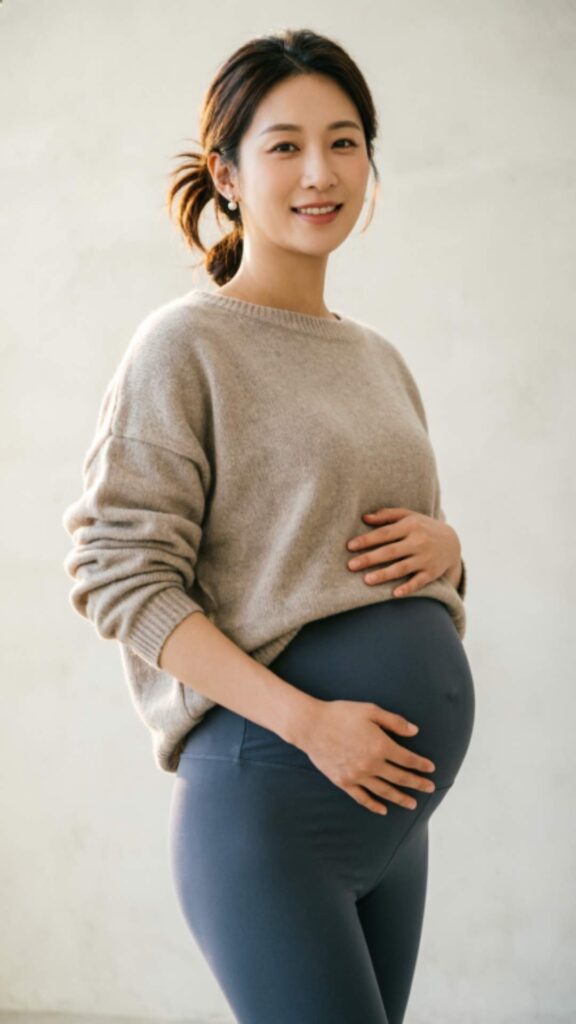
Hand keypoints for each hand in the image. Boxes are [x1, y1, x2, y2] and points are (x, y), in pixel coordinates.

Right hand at [301, 700, 436, 815]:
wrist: (311, 726)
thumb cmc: (341, 714)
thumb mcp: (370, 710)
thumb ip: (394, 722)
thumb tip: (414, 731)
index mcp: (380, 746)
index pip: (407, 759)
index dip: (421, 764)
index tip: (430, 769)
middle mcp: (372, 764)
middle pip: (400, 777)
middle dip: (417, 783)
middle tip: (430, 788)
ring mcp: (357, 776)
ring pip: (384, 791)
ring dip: (400, 798)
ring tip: (412, 804)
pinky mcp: (344, 782)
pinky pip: (362, 798)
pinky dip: (374, 805)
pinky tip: (383, 809)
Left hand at [346, 506, 460, 597]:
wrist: (452, 542)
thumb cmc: (422, 527)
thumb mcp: (408, 516)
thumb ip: (387, 515)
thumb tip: (364, 518)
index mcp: (410, 526)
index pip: (385, 533)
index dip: (367, 540)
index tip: (350, 546)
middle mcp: (418, 542)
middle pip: (390, 551)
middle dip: (370, 559)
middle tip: (351, 565)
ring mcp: (425, 558)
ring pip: (402, 568)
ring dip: (384, 574)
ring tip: (366, 580)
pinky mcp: (432, 573)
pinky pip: (419, 582)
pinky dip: (408, 588)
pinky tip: (395, 594)